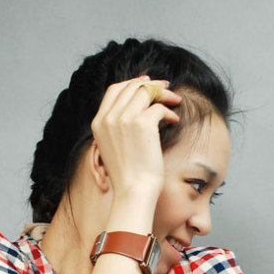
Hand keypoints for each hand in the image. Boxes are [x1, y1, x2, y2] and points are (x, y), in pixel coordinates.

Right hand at [90, 76, 180, 201]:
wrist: (134, 191)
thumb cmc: (128, 175)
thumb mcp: (114, 147)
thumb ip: (118, 126)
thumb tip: (137, 108)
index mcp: (99, 123)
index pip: (114, 90)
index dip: (132, 83)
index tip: (147, 83)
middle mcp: (109, 118)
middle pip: (131, 86)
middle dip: (151, 84)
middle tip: (166, 88)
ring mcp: (124, 119)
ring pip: (146, 92)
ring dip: (164, 94)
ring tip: (175, 101)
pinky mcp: (142, 123)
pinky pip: (159, 107)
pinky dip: (170, 111)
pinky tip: (174, 121)